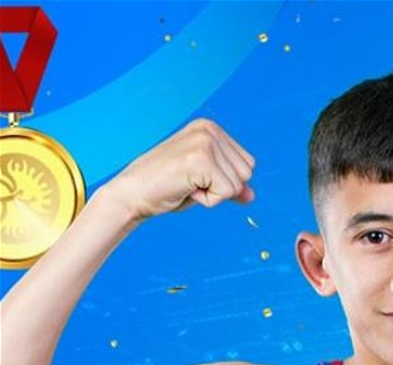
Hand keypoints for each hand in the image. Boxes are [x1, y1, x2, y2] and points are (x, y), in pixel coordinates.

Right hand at [107, 119, 255, 220]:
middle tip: (190, 182)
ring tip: (186, 184)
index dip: (225, 180)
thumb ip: (231, 185)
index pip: (248, 163)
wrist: (131, 194)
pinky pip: (226, 193)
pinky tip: (185, 189)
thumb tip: (252, 196)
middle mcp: (209, 129)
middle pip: (247, 173)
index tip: (196, 177)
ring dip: (214, 194)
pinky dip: (208, 201)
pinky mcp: (201, 159)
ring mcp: (205, 142)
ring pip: (238, 185)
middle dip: (222, 187)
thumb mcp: (205, 183)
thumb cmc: (166, 188)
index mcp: (211, 127)